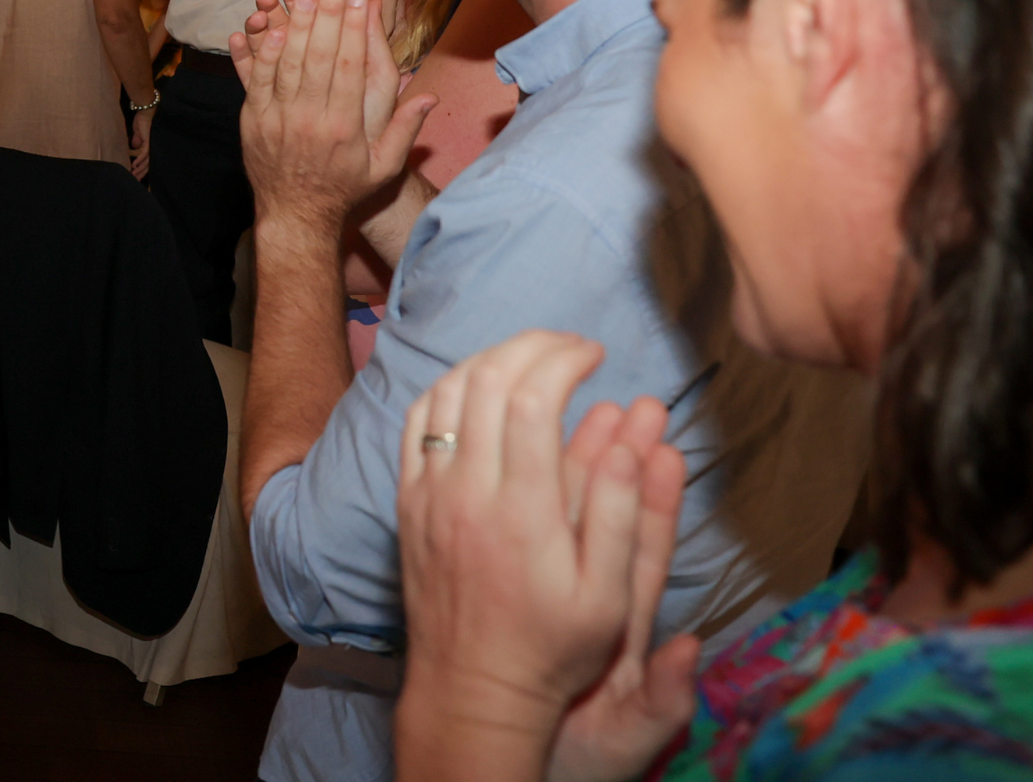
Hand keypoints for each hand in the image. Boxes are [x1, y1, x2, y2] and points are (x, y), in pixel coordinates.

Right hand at [127, 106, 152, 178]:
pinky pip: (145, 154)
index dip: (141, 169)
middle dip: (140, 173)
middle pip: (148, 164)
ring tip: (134, 175)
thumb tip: (134, 147)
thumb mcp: (138, 133)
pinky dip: (140, 160)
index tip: (135, 176)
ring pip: (147, 161)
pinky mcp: (149, 141)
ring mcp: (151, 145)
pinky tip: (135, 165)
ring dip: (140, 169)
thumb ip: (137, 141)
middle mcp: (152, 147)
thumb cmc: (142, 120)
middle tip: (135, 180)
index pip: (147, 161)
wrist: (145, 111)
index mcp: (149, 146)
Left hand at [230, 0, 432, 235]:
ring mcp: (278, 119)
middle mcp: (310, 120)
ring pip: (286, 64)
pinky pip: (256, 79)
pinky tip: (270, 26)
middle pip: (319, 58)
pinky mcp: (253, 120)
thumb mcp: (383, 167)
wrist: (296, 215)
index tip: (362, 1)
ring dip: (295, 25)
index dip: (356, 31)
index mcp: (344, 128)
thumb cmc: (344, 188)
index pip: (351, 69)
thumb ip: (405, 131)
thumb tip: (429, 97)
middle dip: (327, 16)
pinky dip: (262, 52)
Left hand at [395, 331, 695, 781]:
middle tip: (569, 346)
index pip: (532, 397)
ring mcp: (428, 493)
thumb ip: (618, 515)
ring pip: (445, 393)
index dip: (563, 359)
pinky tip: (480, 387)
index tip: (595, 353)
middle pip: (486, 380)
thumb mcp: (608, 597)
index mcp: (521, 509)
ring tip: (531, 358)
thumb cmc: (553, 648)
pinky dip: (448, 388)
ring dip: (488, 359)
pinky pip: (415, 423)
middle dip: (531, 347)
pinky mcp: (407, 503)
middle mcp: (466, 491)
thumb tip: (625, 441)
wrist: (473, 688)